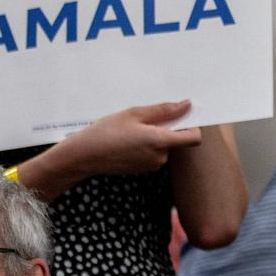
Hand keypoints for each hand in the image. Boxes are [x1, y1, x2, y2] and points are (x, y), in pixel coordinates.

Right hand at [62, 100, 202, 177]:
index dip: (193, 125)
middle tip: (147, 117)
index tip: (183, 114)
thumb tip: (187, 106)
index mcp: (159, 142)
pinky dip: (148, 144)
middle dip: (168, 127)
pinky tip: (129, 139)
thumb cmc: (105, 133)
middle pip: (177, 139)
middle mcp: (159, 157)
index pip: (193, 138)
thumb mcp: (134, 114)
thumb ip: (164, 110)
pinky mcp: (143, 169)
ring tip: (134, 128)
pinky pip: (154, 153)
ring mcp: (151, 165)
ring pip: (164, 145)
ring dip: (156, 135)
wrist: (82, 157)